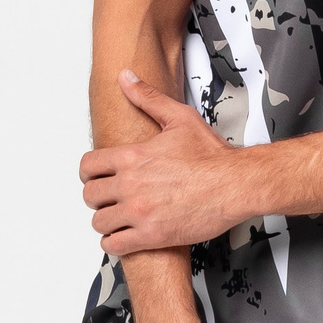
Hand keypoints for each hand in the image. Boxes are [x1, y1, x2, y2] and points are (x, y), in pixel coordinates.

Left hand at [81, 73, 251, 253]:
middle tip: (111, 198)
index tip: (98, 177)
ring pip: (99, 222)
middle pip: (90, 195)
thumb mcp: (179, 118)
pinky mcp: (151, 236)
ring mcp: (139, 212)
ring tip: (119, 219)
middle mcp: (130, 185)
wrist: (236, 185)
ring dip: (106, 221)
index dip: (90, 173)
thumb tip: (126, 77)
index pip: (87, 167)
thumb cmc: (213, 156)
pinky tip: (125, 237)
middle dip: (99, 196)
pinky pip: (114, 245)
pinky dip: (114, 243)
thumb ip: (148, 98)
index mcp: (132, 157)